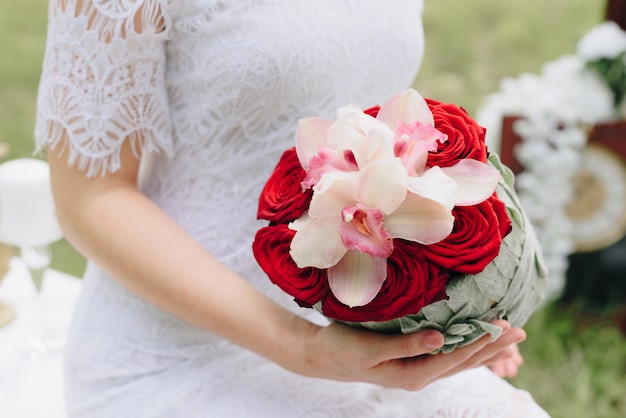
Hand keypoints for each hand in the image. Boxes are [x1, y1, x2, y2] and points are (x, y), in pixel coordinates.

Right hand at [299, 320, 525, 390]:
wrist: (323, 357)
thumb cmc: (343, 348)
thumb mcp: (371, 348)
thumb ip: (406, 344)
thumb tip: (440, 337)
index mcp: (412, 374)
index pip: (454, 358)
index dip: (479, 343)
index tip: (502, 327)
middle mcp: (419, 376)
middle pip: (463, 361)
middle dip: (491, 347)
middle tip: (519, 331)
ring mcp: (416, 371)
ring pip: (458, 361)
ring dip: (483, 348)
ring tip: (507, 337)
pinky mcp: (412, 362)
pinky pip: (446, 356)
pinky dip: (465, 347)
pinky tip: (474, 342)